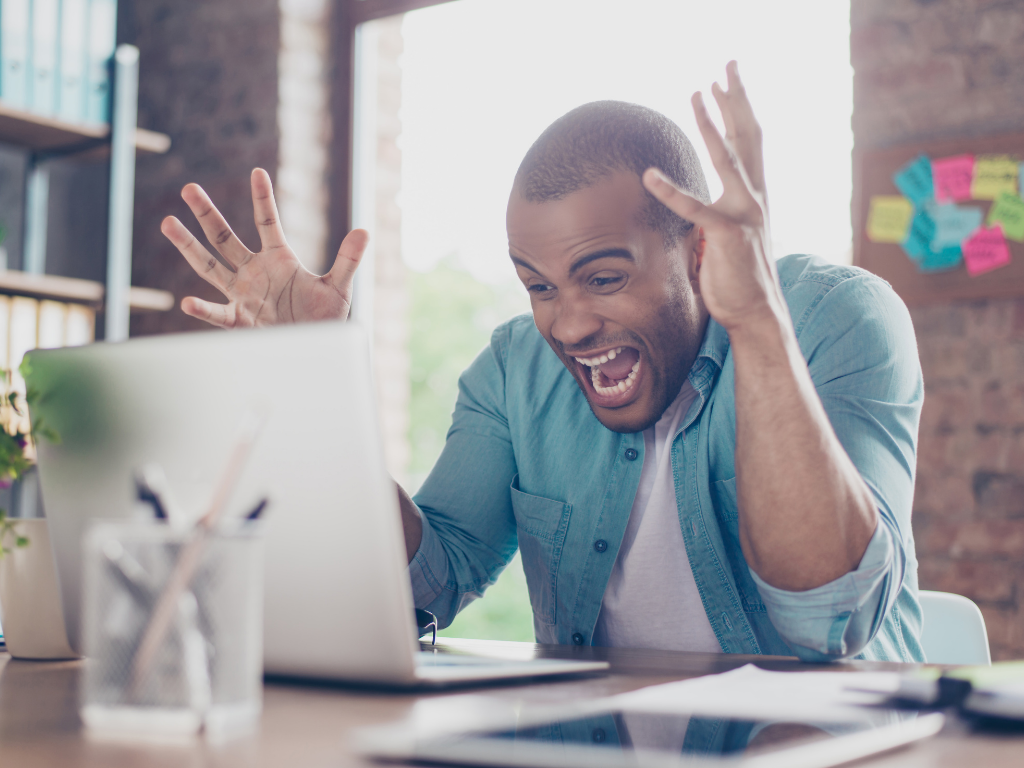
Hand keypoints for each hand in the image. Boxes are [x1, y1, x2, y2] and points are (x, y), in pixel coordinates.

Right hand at [161, 168, 368, 327]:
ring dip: (189, 247)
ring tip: (168, 223)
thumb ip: (348, 260)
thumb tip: (364, 230)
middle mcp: (254, 272)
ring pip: (209, 267)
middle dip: (207, 213)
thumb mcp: (338, 288)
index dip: (263, 198)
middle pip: (224, 237)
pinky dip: (203, 309)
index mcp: (279, 259)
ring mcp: (242, 295)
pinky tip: (187, 302)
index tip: (257, 171)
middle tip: (188, 188)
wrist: (314, 351)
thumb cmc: (324, 320)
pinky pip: (217, 314)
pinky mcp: (239, 321)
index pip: (267, 222)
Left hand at [642, 61, 784, 332]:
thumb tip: (695, 207)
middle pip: (747, 136)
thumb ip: (713, 213)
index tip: (726, 82)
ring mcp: (744, 215)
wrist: (755, 312)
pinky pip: (694, 209)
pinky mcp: (727, 236)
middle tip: (728, 65)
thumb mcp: (724, 237)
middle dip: (737, 99)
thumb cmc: (736, 277)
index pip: (748, 142)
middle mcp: (755, 198)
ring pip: (728, 159)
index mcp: (753, 196)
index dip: (737, 110)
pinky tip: (649, 175)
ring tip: (697, 94)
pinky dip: (670, 191)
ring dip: (711, 125)